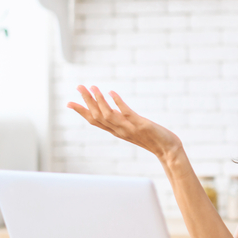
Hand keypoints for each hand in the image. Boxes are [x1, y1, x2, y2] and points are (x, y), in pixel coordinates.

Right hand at [67, 85, 181, 160]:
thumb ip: (121, 121)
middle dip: (87, 101)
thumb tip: (111, 109)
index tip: (69, 103)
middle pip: (97, 116)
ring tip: (93, 87)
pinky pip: (126, 113)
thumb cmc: (152, 139)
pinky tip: (112, 92)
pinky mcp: (141, 125)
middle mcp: (120, 131)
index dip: (81, 112)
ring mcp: (129, 128)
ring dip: (99, 100)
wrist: (168, 150)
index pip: (94, 121)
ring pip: (108, 115)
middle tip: (79, 87)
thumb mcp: (132, 129)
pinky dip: (118, 103)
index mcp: (116, 131)